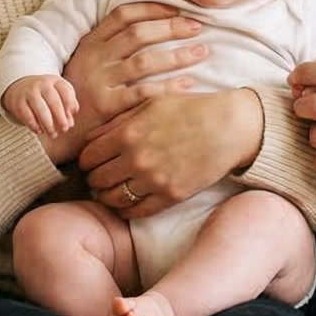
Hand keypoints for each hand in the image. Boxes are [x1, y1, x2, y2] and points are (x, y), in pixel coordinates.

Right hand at [2, 74, 79, 138]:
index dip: (70, 105)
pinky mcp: (19, 102)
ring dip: (48, 124)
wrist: (20, 87)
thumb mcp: (58, 93)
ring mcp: (29, 93)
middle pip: (54, 101)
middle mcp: (42, 85)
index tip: (72, 118)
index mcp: (54, 81)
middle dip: (61, 117)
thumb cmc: (44, 93)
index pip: (65, 91)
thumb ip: (68, 104)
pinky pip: (27, 115)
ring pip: (41, 109)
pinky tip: (40, 131)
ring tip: (53, 134)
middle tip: (65, 129)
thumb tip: (70, 122)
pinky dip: (34, 125)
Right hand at [62, 1, 209, 128]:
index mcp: (90, 43)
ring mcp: (99, 82)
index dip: (151, 9)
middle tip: (197, 27)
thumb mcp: (86, 63)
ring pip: (145, 61)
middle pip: (138, 34)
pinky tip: (188, 84)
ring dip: (177, 55)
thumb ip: (109, 47)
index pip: (123, 16)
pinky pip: (143, 93)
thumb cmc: (77, 95)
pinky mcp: (107, 106)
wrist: (55, 130)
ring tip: (202, 52)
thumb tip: (148, 28)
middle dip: (171, 27)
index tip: (176, 10)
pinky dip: (168, 87)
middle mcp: (94, 59)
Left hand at [79, 88, 263, 216]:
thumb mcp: (150, 104)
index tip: (90, 163)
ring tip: (111, 192)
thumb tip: (90, 139)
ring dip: (107, 197)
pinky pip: (138, 211)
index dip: (86, 162)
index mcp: (128, 133)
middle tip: (99, 178)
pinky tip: (128, 204)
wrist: (229, 126)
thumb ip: (118, 122)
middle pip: (97, 180)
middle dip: (94, 180)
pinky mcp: (172, 195)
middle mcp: (137, 159)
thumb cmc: (189, 109)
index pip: (88, 158)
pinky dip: (127, 210)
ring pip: (113, 199)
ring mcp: (154, 180)